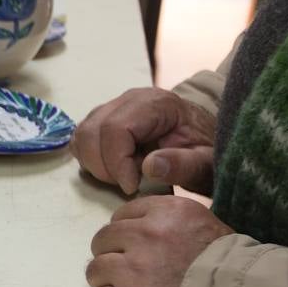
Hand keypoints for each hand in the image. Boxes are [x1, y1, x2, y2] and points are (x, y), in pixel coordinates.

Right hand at [70, 88, 217, 194]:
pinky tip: (114, 169)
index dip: (117, 162)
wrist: (204, 140)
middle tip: (128, 183)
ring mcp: (113, 107)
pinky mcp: (103, 119)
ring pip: (82, 135)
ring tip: (123, 176)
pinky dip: (90, 159)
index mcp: (156, 104)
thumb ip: (183, 165)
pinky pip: (81, 139)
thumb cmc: (205, 152)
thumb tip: (149, 167)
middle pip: (92, 131)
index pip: (116, 128)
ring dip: (95, 164)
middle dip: (104, 166)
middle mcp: (129, 99)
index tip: (132, 187)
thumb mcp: (205, 164)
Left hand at [86, 195, 233, 286]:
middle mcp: (144, 236)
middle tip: (133, 273)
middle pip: (103, 240)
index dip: (127, 234)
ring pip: (94, 269)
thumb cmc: (230, 273)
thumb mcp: (207, 227)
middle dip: (114, 255)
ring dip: (109, 282)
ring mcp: (130, 271)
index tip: (138, 248)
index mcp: (167, 213)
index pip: (123, 214)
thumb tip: (139, 225)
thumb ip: (171, 222)